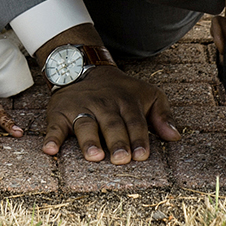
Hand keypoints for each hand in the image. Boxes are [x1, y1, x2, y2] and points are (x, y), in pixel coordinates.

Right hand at [43, 65, 178, 163]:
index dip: (139, 138)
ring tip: (94, 156)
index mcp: (126, 101)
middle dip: (117, 141)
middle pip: (111, 124)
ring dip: (89, 141)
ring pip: (85, 125)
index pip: (135, 121)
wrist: (84, 67)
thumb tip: (175, 136)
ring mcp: (80, 108)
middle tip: (121, 159)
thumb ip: (162, 114)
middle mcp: (103, 104)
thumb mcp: (147, 94)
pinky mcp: (60, 113)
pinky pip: (55, 126)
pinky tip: (50, 150)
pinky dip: (51, 138)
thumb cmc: (121, 90)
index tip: (142, 155)